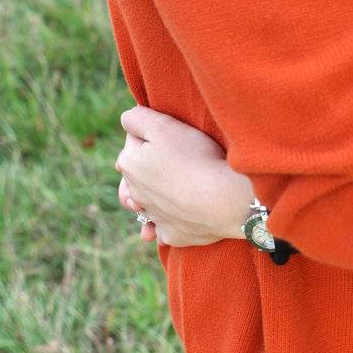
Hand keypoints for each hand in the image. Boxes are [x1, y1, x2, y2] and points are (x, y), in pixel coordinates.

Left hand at [115, 106, 254, 247]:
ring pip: (144, 204)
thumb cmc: (196, 158)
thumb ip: (137, 118)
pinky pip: (162, 229)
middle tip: (173, 159)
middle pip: (137, 173)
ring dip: (150, 198)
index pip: (133, 141)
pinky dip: (165, 223)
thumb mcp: (164, 126)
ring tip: (168, 190)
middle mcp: (135, 193)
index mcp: (129, 164)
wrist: (225, 200)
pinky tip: (175, 216)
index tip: (172, 134)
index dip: (152, 134)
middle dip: (148, 166)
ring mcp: (153, 216)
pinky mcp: (171, 234)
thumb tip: (127, 121)